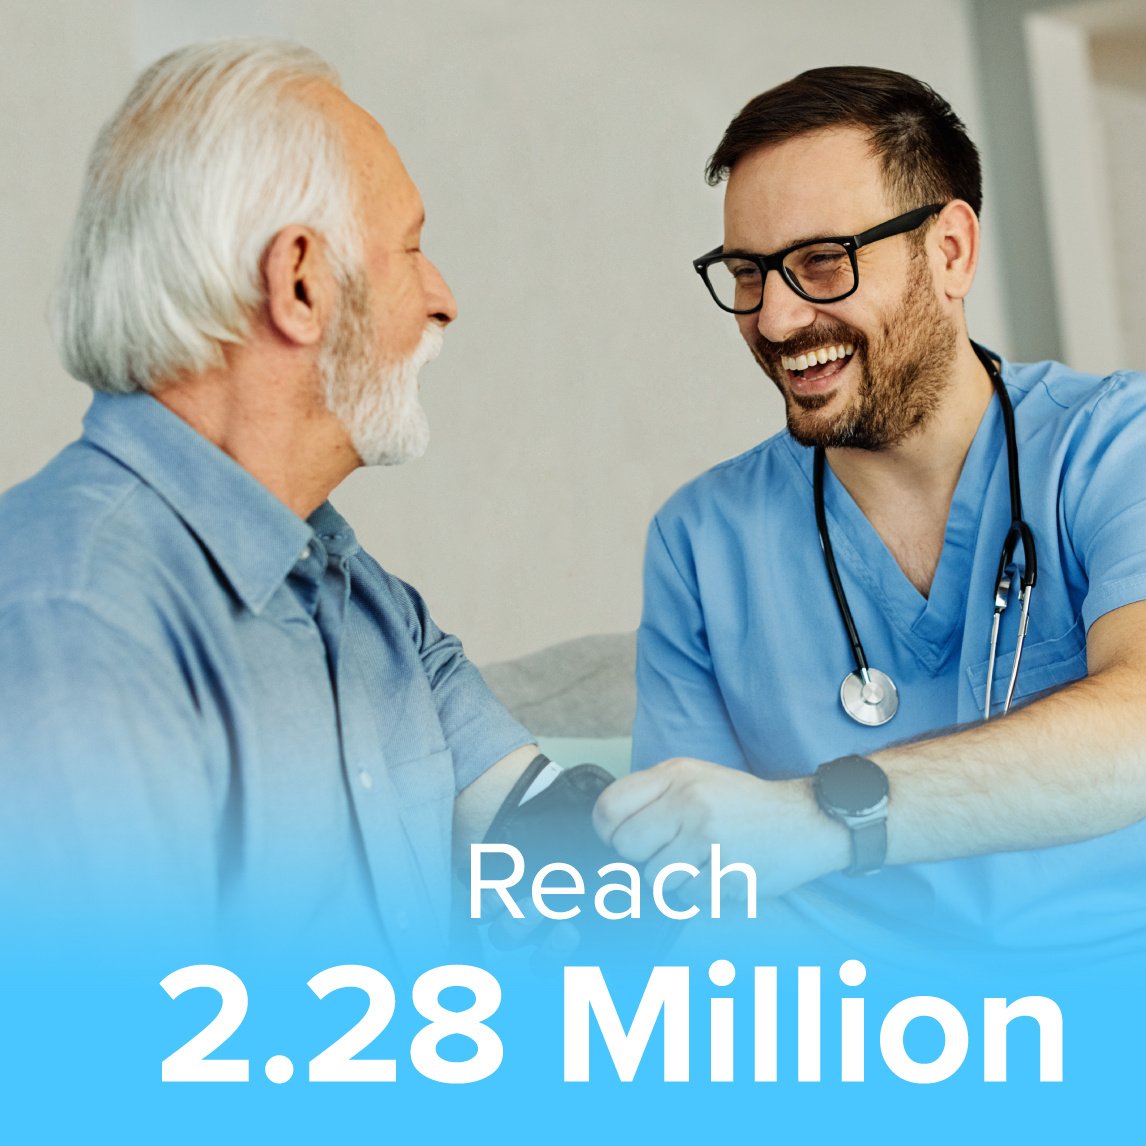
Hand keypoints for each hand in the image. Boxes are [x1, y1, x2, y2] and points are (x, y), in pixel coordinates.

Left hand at [592, 757, 849, 901]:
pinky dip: (698, 893)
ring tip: (697, 863)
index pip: (609, 807)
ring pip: (653, 877)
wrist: (804, 819)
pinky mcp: (725, 869)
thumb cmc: (743, 805)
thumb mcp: (696, 779)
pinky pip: (686, 895)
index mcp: (675, 775)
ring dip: (671, 879)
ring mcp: (706, 835)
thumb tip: (610, 832)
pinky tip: (718, 874)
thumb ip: (654, 797)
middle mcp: (687, 800)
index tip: (623, 839)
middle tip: (666, 854)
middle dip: (640, 859)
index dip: (609, 831)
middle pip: (626, 846)